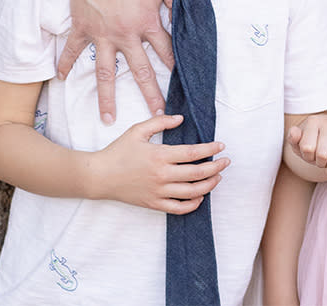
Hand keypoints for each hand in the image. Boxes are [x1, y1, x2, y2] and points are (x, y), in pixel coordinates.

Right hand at [58, 0, 174, 121]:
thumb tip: (185, 15)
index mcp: (147, 22)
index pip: (165, 51)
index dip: (175, 67)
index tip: (182, 86)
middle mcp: (125, 34)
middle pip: (140, 70)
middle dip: (150, 94)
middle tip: (157, 115)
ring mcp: (101, 33)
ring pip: (105, 72)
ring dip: (106, 97)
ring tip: (108, 119)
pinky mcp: (82, 27)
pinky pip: (73, 50)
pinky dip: (66, 64)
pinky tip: (62, 79)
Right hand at [89, 115, 228, 211]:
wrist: (100, 176)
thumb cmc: (119, 151)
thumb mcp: (138, 130)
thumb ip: (160, 121)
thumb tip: (181, 119)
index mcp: (160, 155)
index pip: (193, 153)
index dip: (210, 149)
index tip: (221, 145)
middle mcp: (162, 175)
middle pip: (197, 174)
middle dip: (216, 167)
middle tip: (226, 162)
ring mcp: (158, 192)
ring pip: (192, 192)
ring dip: (209, 185)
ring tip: (217, 177)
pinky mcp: (154, 204)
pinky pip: (179, 209)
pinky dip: (193, 204)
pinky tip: (200, 197)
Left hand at [287, 113, 326, 178]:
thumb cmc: (313, 144)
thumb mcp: (299, 144)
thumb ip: (293, 139)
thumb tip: (294, 132)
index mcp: (314, 120)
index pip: (307, 148)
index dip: (307, 157)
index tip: (310, 152)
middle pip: (323, 155)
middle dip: (320, 163)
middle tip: (322, 159)